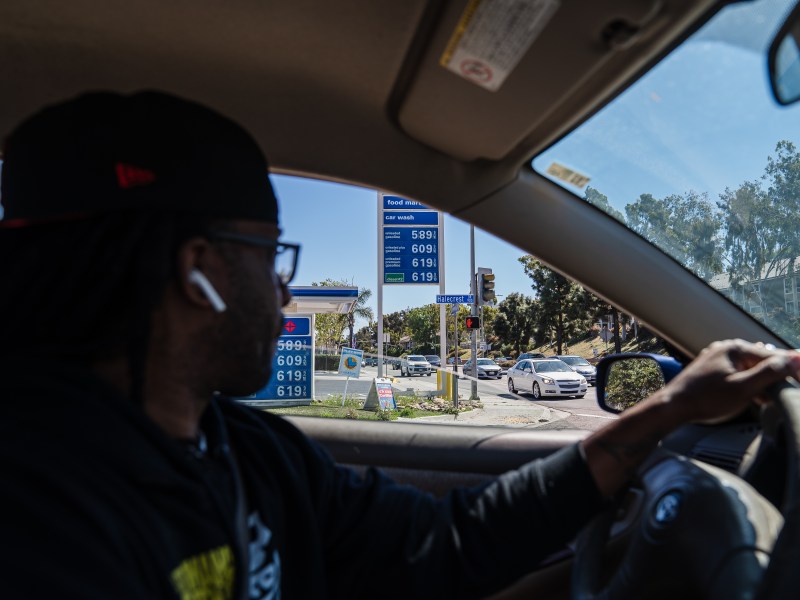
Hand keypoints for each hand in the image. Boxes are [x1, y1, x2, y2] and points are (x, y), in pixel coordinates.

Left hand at [658, 339, 799, 425]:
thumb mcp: (743, 388)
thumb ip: (769, 373)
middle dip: (779, 374)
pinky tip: (758, 396)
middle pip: (763, 360)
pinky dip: (751, 384)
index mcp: (735, 349)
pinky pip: (739, 374)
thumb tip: (793, 360)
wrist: (673, 406)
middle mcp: (727, 349)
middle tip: (793, 386)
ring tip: (776, 395)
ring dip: (765, 381)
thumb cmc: (706, 399)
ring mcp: (718, 359)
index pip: (773, 355)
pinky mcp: (713, 371)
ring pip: (751, 368)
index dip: (792, 367)